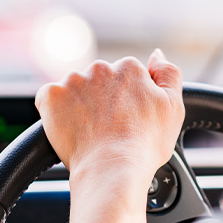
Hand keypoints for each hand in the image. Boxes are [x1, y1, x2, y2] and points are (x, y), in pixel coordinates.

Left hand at [35, 49, 183, 192]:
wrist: (112, 168)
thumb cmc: (145, 144)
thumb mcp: (173, 107)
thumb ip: (169, 74)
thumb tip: (156, 55)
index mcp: (129, 68)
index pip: (125, 78)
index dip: (125, 102)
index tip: (126, 120)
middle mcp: (100, 68)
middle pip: (99, 81)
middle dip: (101, 100)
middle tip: (107, 129)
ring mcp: (73, 80)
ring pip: (75, 90)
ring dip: (78, 105)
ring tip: (89, 133)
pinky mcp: (51, 96)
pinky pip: (50, 99)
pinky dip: (55, 112)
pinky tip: (69, 130)